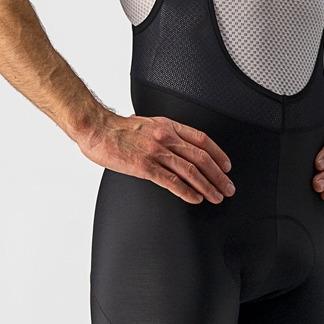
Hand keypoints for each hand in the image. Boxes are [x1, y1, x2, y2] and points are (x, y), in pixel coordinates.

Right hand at [79, 113, 233, 203]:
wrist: (96, 129)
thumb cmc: (116, 129)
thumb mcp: (147, 125)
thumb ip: (163, 134)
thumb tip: (175, 147)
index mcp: (168, 126)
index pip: (202, 140)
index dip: (218, 154)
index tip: (226, 166)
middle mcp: (166, 137)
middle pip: (201, 157)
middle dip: (218, 175)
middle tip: (227, 187)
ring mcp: (156, 152)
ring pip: (191, 170)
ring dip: (207, 186)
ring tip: (216, 197)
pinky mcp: (145, 166)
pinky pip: (172, 181)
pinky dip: (187, 191)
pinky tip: (195, 198)